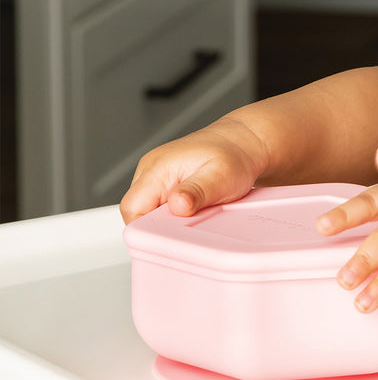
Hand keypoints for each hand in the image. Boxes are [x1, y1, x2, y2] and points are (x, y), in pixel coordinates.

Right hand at [119, 117, 268, 223]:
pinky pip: (160, 207)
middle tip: (188, 226)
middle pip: (136, 213)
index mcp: (157, 167)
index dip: (146, 229)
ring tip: (196, 213)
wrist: (244, 141)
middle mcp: (151, 170)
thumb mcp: (220, 176)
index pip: (131, 209)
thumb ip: (196, 192)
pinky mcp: (165, 183)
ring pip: (148, 212)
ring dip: (168, 221)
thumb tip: (176, 206)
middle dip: (159, 226)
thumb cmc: (234, 155)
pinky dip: (175, 215)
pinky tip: (194, 210)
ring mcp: (156, 176)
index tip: (169, 238)